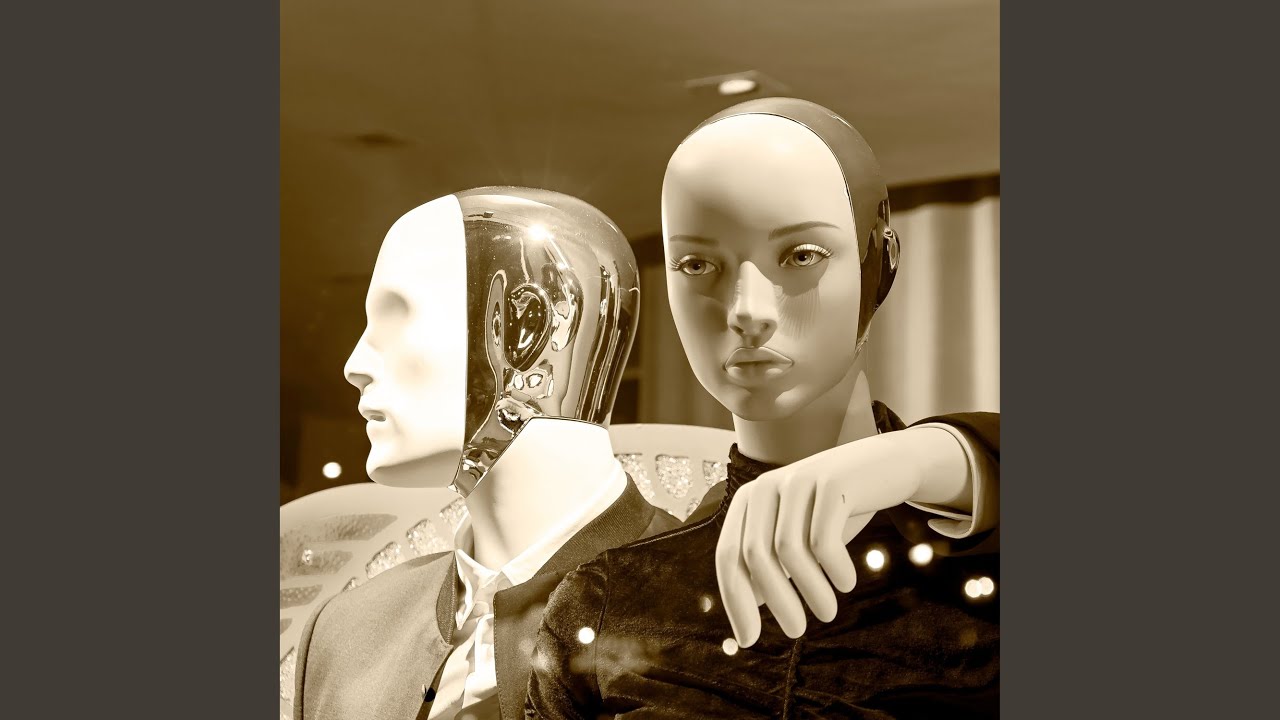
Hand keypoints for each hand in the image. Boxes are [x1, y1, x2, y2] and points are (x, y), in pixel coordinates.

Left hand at [715, 432, 928, 646]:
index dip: (735, 601)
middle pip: (755, 555)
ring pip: (789, 550)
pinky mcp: (831, 480)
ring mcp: (797, 480)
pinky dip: (834, 568)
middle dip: (775, 601)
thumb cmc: (835, 510)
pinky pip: (824, 538)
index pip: (728, 557)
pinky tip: (846, 583)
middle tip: (796, 632)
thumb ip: (772, 566)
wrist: (887, 465)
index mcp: (747, 502)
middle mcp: (764, 487)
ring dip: (809, 590)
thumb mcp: (800, 538)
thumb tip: (747, 610)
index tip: (748, 641)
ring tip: (827, 612)